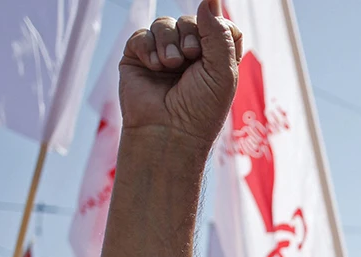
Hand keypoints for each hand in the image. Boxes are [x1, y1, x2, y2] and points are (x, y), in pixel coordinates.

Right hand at [120, 0, 242, 145]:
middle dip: (191, 35)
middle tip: (190, 58)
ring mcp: (163, 55)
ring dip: (168, 42)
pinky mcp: (138, 58)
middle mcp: (190, 55)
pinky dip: (148, 47)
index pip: (221, 25)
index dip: (218, 27)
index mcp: (216, 59)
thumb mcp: (222, 72)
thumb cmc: (201, 110)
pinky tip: (154, 66)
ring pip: (165, 24)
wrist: (168, 133)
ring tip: (170, 65)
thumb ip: (220, 33)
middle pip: (192, 20)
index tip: (212, 45)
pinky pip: (141, 35)